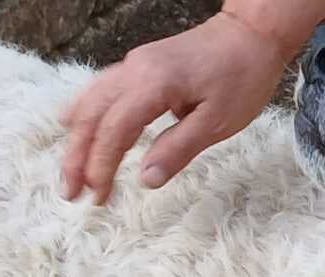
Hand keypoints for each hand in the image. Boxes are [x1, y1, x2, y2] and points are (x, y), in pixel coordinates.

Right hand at [60, 11, 290, 204]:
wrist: (252, 33)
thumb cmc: (243, 76)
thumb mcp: (218, 122)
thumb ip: (178, 149)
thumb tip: (145, 179)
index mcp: (153, 85)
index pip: (114, 131)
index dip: (101, 165)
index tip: (98, 195)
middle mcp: (134, 70)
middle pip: (91, 116)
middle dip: (77, 157)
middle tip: (72, 192)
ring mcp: (134, 64)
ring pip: (90, 101)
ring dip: (78, 138)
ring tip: (73, 170)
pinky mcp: (141, 64)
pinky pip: (101, 89)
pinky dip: (86, 113)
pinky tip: (77, 128)